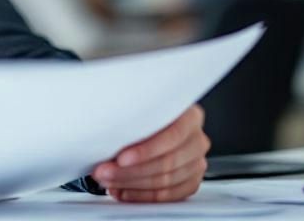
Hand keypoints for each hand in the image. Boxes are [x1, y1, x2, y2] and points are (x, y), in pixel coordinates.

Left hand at [90, 104, 209, 202]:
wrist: (151, 129)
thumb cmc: (143, 117)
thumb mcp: (139, 108)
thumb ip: (133, 119)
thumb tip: (109, 131)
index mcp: (189, 116)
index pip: (172, 135)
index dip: (146, 150)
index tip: (121, 158)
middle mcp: (196, 140)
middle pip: (167, 161)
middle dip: (131, 171)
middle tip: (106, 172)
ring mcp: (196, 163)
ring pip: (165, 180)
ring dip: (132, 184)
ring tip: (109, 180)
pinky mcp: (190, 182)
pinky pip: (168, 195)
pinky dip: (142, 195)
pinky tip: (123, 190)